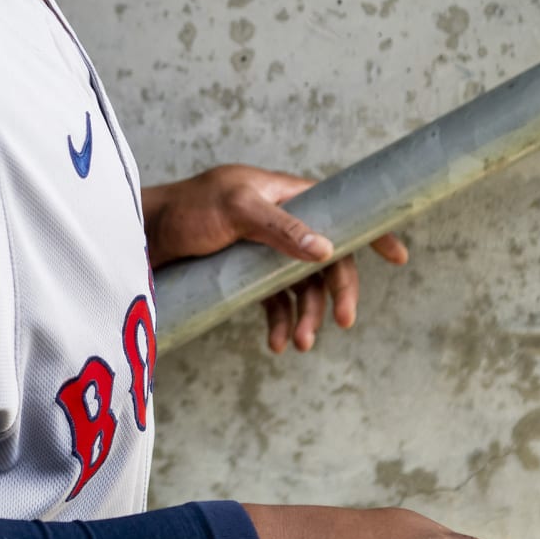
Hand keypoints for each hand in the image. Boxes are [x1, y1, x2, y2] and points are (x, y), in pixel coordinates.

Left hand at [142, 164, 407, 353]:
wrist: (141, 239)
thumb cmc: (185, 210)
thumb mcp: (234, 209)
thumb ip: (280, 227)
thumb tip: (325, 249)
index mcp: (284, 195)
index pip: (340, 210)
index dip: (372, 232)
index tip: (399, 257)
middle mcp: (280, 222)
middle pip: (327, 259)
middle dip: (337, 291)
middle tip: (344, 321)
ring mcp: (264, 252)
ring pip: (303, 287)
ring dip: (309, 315)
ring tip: (301, 343)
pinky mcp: (246, 277)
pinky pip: (277, 303)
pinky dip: (284, 323)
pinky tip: (279, 342)